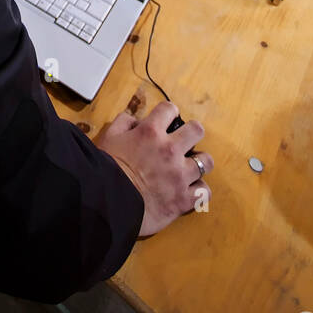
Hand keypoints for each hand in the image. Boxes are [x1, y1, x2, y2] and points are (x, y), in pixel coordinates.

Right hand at [95, 101, 212, 236]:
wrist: (108, 203)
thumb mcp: (108, 137)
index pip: (169, 109)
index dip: (168, 113)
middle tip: (184, 142)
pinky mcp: (184, 199)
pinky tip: (190, 190)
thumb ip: (124, 122)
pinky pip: (205, 191)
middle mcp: (170, 150)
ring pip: (206, 161)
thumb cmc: (106, 169)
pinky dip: (199, 190)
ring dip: (198, 163)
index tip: (167, 121)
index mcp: (150, 132)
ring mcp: (180, 175)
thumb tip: (136, 121)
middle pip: (197, 130)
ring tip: (188, 168)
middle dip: (192, 133)